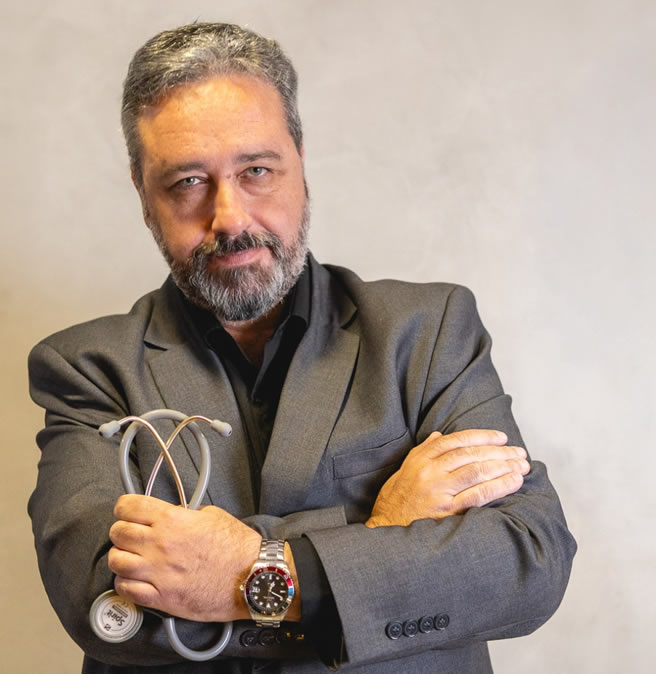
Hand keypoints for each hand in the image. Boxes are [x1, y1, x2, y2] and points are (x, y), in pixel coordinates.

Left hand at [108, 495, 260, 621]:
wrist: (252, 576)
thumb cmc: (237, 546)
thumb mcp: (213, 515)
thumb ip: (186, 514)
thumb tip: (174, 516)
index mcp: (173, 519)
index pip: (129, 506)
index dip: (123, 506)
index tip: (126, 510)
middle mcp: (161, 544)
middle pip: (118, 533)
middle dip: (121, 531)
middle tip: (130, 534)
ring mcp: (159, 573)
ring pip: (117, 562)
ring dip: (121, 558)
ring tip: (131, 558)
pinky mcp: (163, 598)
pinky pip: (126, 590)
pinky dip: (125, 584)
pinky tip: (135, 580)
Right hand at [365, 429, 529, 527]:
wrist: (385, 528)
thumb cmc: (396, 499)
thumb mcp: (405, 469)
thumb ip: (423, 451)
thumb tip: (439, 436)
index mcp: (421, 459)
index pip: (455, 440)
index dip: (481, 436)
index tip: (501, 437)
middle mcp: (430, 471)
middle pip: (470, 454)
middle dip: (498, 451)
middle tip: (519, 452)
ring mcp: (439, 490)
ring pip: (476, 471)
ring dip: (503, 466)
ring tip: (521, 466)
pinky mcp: (446, 511)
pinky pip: (477, 495)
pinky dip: (498, 486)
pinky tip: (513, 482)